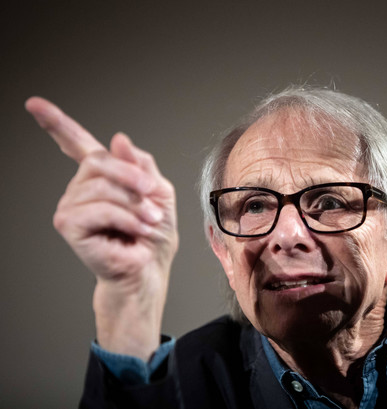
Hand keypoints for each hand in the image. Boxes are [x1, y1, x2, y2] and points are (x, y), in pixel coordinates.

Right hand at [26, 97, 177, 359]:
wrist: (149, 270)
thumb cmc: (154, 236)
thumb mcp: (159, 192)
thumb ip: (141, 165)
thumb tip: (118, 138)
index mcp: (101, 177)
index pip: (76, 144)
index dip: (56, 123)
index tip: (34, 103)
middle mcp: (81, 188)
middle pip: (100, 161)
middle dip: (133, 178)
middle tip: (153, 199)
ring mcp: (71, 206)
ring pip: (103, 186)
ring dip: (134, 205)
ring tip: (148, 222)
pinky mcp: (68, 225)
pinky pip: (99, 208)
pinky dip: (125, 218)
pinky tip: (136, 231)